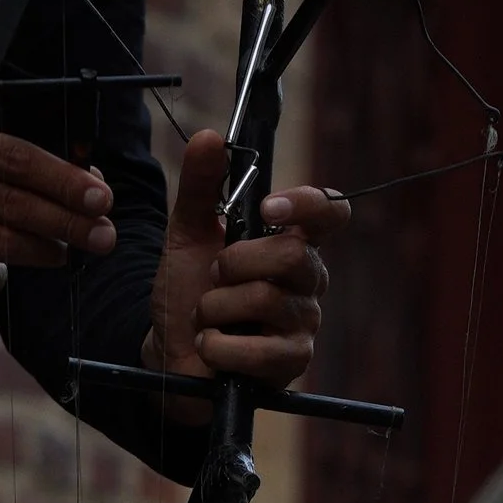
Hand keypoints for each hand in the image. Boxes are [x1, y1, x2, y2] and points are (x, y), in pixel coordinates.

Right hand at [0, 122, 114, 299]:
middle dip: (63, 220)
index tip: (98, 196)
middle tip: (101, 236)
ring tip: (64, 254)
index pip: (13, 157)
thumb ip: (4, 165)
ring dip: (38, 251)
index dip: (60, 178)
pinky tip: (3, 272)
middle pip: (9, 201)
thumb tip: (78, 185)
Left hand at [142, 130, 347, 397]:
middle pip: (291, 255)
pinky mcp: (291, 364)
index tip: (269, 208)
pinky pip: (260, 350)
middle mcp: (307, 280)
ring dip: (217, 307)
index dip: (309, 205)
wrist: (172, 353)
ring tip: (206, 317)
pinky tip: (211, 347)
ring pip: (267, 299)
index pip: (330, 213)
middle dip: (235, 263)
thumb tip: (209, 138)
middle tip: (214, 277)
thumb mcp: (187, 233)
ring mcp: (303, 323)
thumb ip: (200, 187)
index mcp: (292, 241)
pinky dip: (221, 346)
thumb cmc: (188, 292)